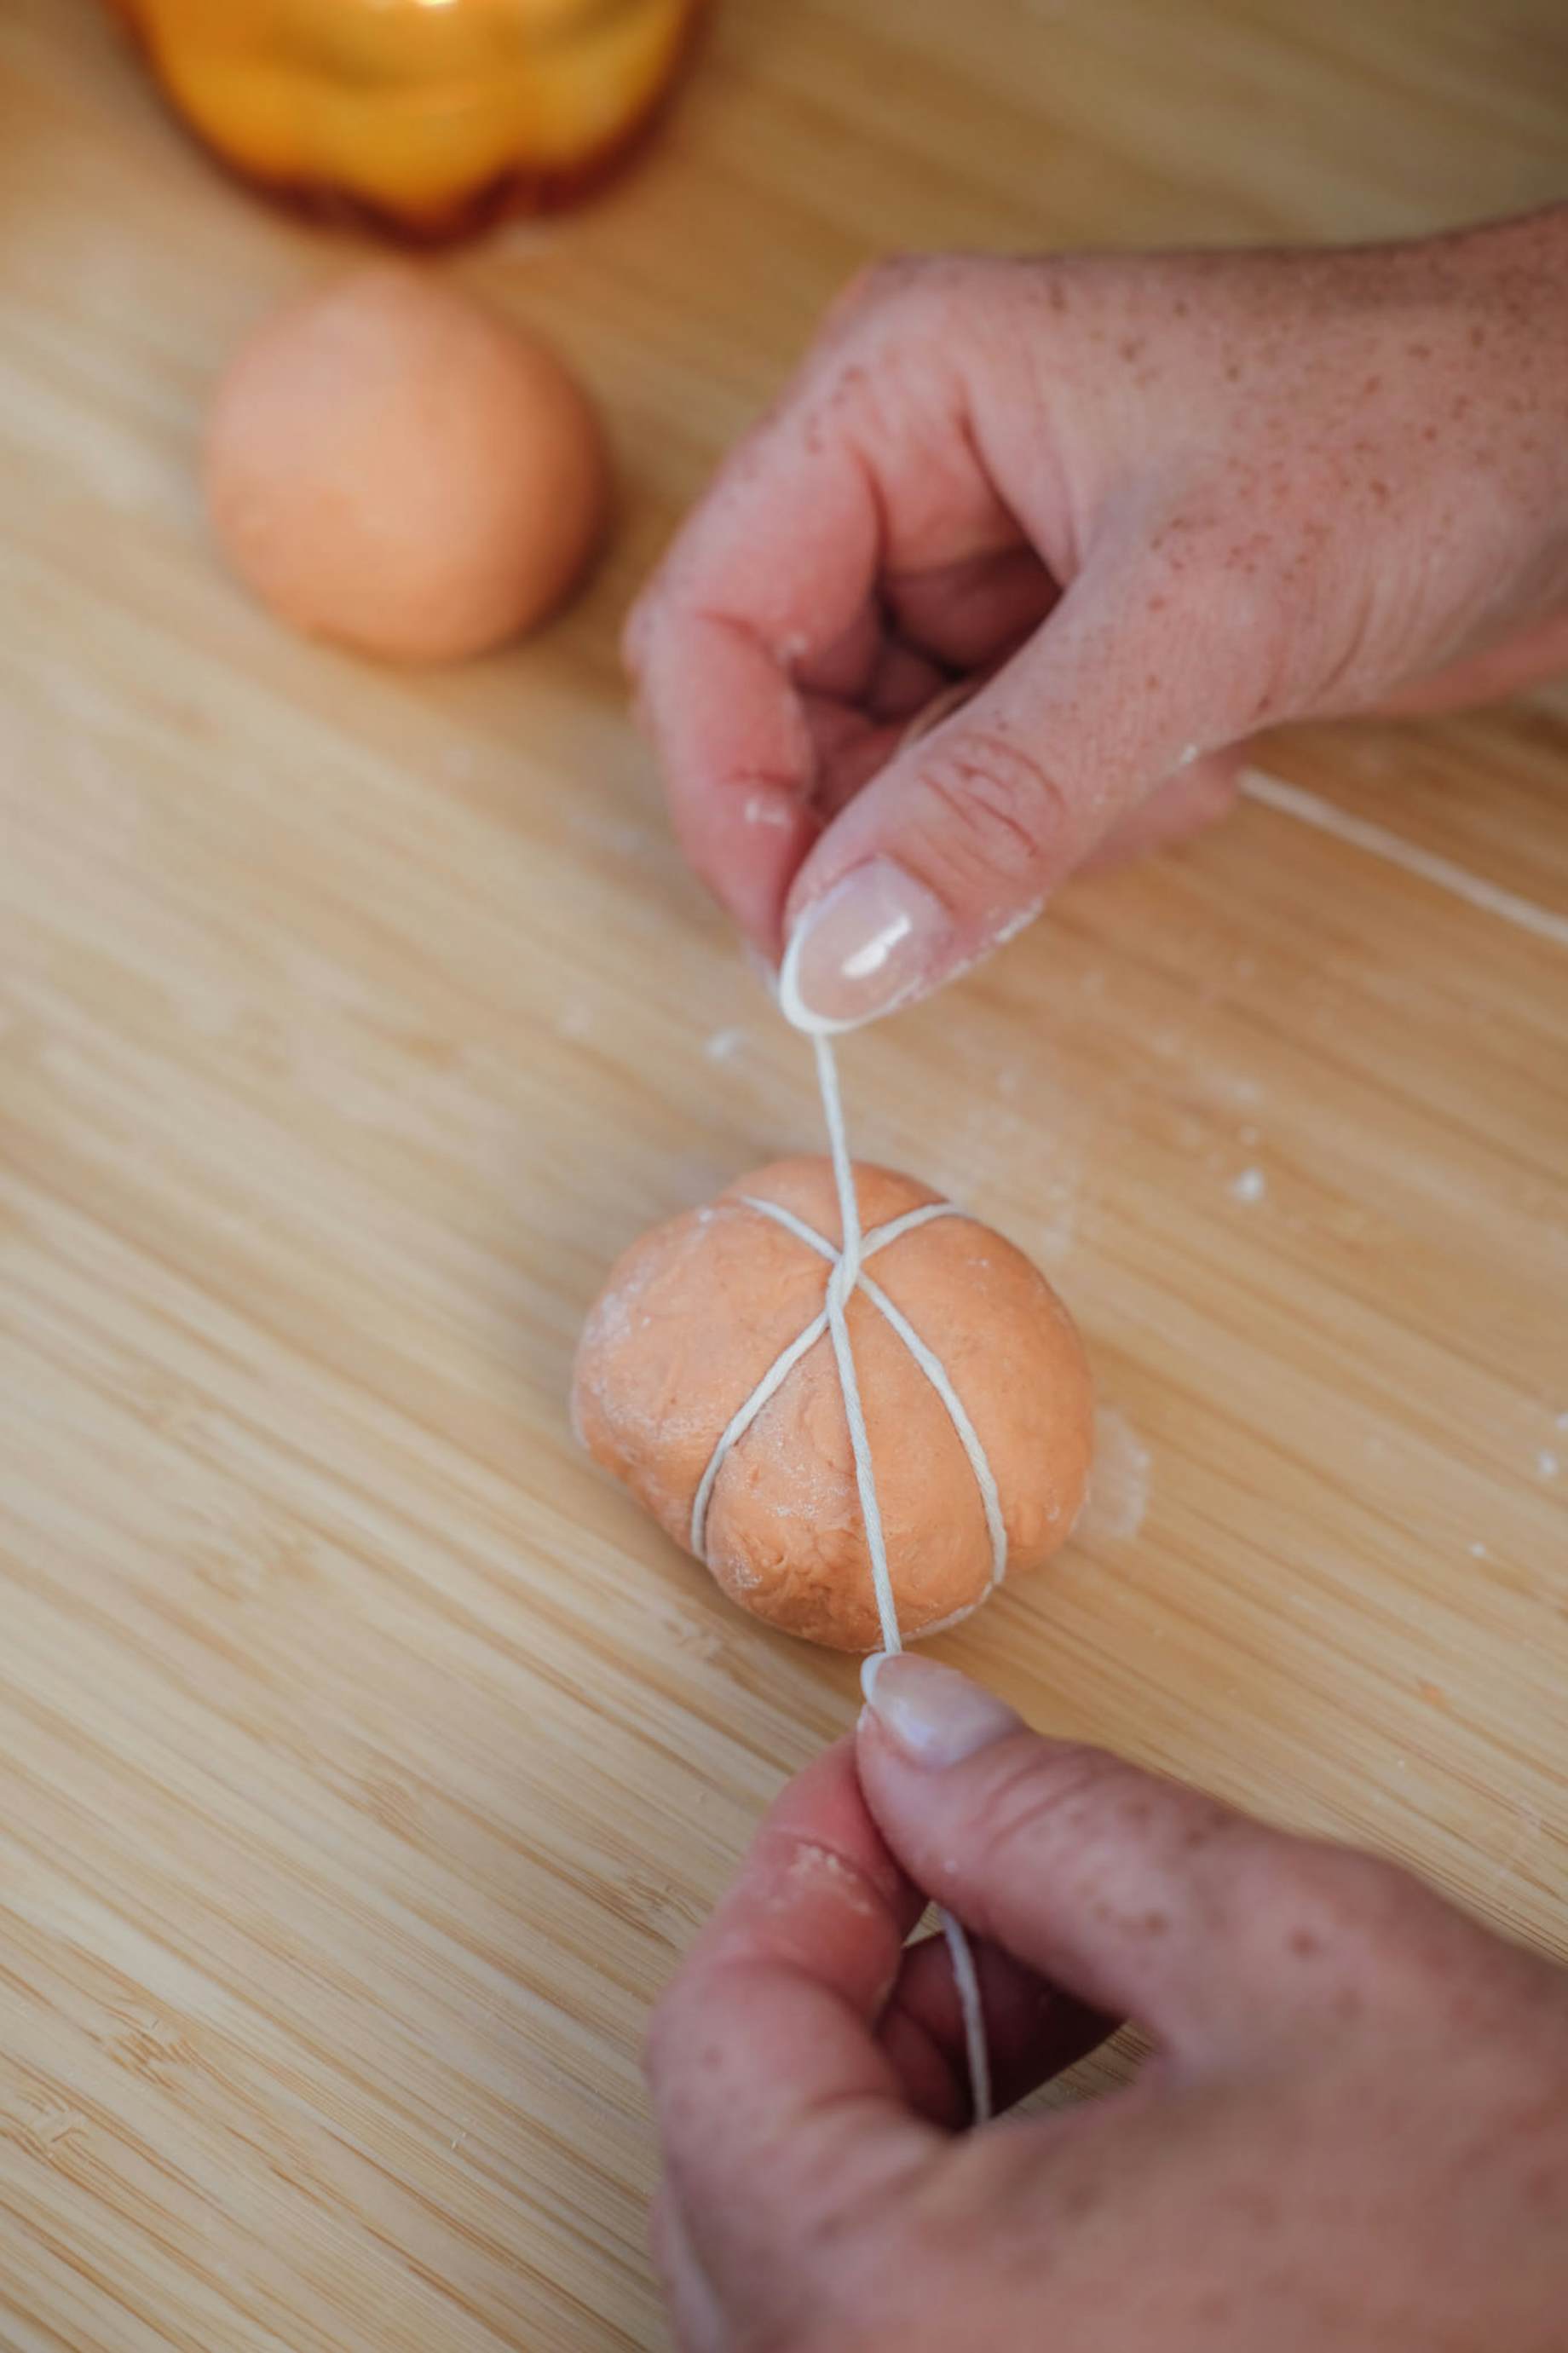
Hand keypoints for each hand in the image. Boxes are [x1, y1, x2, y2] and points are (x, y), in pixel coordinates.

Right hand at [628, 208, 1567, 1026]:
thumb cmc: (1428, 435)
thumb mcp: (1197, 625)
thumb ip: (1001, 801)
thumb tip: (836, 960)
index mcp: (893, 395)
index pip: (712, 625)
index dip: (733, 801)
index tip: (800, 950)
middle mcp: (914, 474)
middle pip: (788, 717)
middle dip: (898, 826)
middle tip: (1011, 878)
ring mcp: (985, 564)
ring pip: (893, 775)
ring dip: (1014, 828)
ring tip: (1169, 761)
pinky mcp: (1057, 642)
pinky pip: (989, 790)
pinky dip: (1080, 821)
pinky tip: (1201, 749)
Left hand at [647, 1655, 1567, 2350]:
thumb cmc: (1525, 2262)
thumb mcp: (1293, 1960)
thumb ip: (1055, 1823)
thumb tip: (915, 1738)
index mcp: (899, 2325)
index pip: (721, 2042)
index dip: (808, 1868)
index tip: (884, 1787)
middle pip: (742, 2164)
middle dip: (863, 1985)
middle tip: (977, 1876)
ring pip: (812, 2265)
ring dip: (906, 2101)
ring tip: (1061, 1993)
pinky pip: (896, 2345)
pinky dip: (952, 2224)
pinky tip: (1083, 2137)